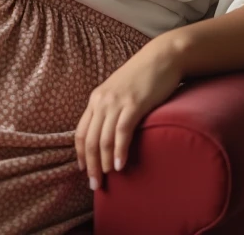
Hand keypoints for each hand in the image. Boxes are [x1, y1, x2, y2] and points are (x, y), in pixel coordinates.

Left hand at [75, 40, 183, 189]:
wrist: (162, 58)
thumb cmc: (143, 77)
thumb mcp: (120, 92)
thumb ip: (112, 109)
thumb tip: (109, 133)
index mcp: (96, 99)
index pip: (81, 132)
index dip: (81, 154)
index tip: (84, 170)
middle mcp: (102, 101)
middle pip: (90, 139)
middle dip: (90, 165)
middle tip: (95, 185)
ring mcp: (117, 102)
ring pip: (103, 139)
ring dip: (103, 163)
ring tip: (107, 179)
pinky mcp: (134, 104)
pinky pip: (122, 132)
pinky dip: (119, 151)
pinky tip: (120, 165)